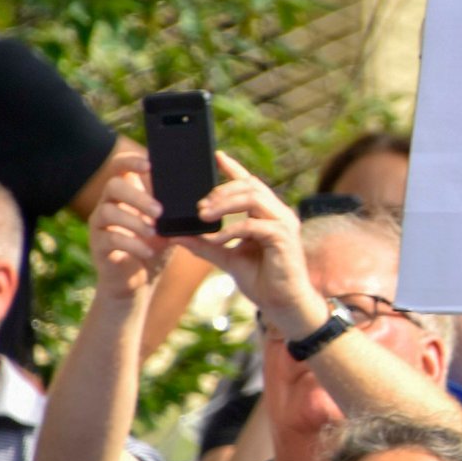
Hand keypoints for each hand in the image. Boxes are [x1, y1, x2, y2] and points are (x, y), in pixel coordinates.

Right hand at [88, 152, 169, 298]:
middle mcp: (108, 204)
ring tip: (154, 233)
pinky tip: (148, 252)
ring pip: (108, 211)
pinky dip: (133, 244)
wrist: (140, 281)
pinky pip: (110, 239)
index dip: (131, 161)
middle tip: (159, 211)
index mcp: (125, 194)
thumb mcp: (168, 226)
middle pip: (113, 186)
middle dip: (137, 196)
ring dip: (134, 221)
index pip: (120, 167)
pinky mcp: (98, 246)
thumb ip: (174, 209)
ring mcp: (100, 225)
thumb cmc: (156, 247)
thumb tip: (193, 192)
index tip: (149, 165)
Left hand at [176, 152, 321, 333]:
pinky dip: (231, 230)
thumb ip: (205, 245)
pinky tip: (217, 239)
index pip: (251, 183)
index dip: (235, 168)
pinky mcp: (283, 238)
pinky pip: (253, 225)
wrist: (283, 305)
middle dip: (222, 189)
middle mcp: (278, 213)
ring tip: (203, 215)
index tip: (217, 155)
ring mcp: (284, 223)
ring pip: (253, 198)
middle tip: (199, 205)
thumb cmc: (261, 281)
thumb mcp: (227, 259)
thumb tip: (177, 235)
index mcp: (267, 215)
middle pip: (250, 185)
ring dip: (224, 203)